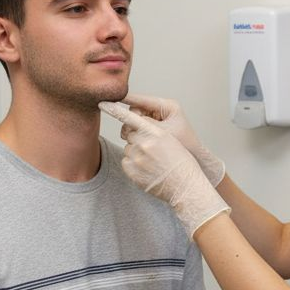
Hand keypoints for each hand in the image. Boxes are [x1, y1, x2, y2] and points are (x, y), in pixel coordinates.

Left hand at [108, 94, 224, 185]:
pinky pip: (126, 162)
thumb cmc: (181, 163)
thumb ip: (153, 132)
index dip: (116, 110)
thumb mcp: (172, 140)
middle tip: (152, 149)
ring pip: (128, 148)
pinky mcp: (132, 171)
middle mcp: (144, 144)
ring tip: (153, 162)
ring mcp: (137, 158)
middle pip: (130, 134)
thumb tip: (135, 130)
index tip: (103, 104)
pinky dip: (133, 164)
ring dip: (136, 153)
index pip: (132, 118)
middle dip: (137, 138)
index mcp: (156, 133)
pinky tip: (147, 169)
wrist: (185, 185)